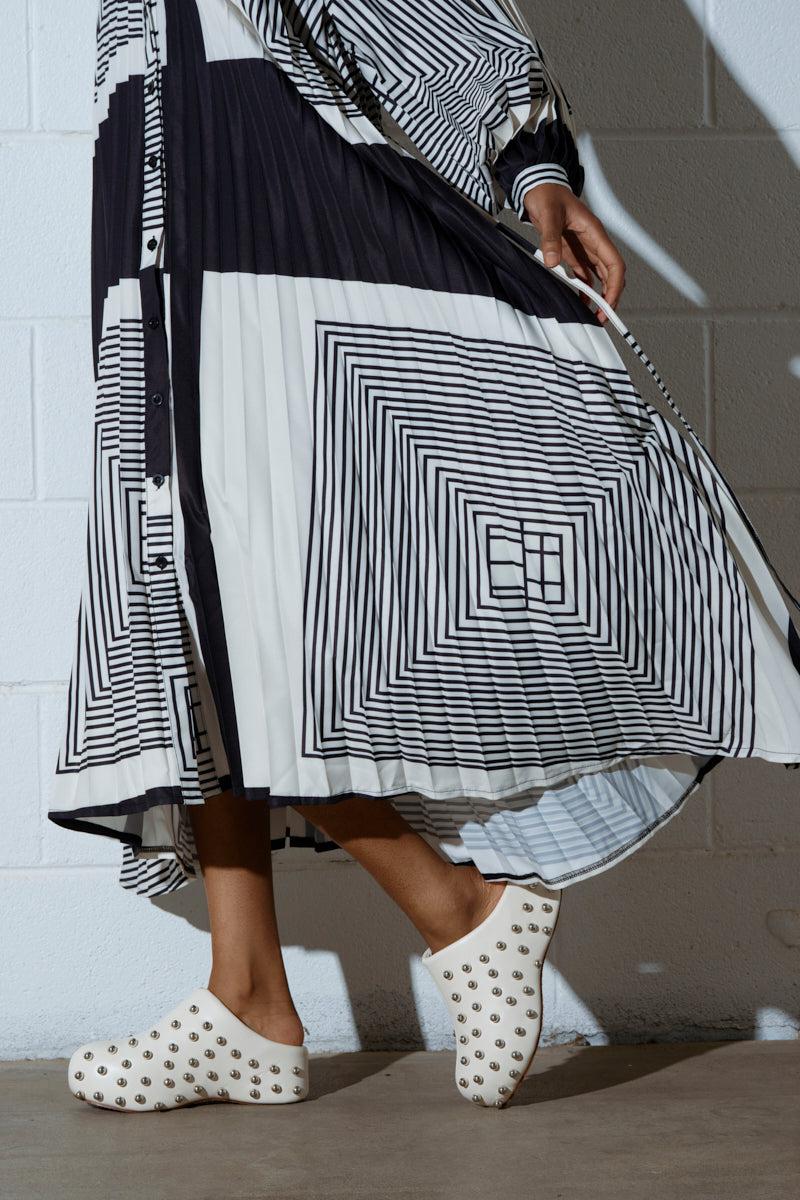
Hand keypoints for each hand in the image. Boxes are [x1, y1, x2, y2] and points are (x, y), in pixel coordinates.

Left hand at [521, 183, 625, 325]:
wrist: (538, 187)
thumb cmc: (547, 194)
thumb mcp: (549, 215)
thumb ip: (551, 239)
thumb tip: (552, 263)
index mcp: (595, 233)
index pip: (614, 264)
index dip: (615, 286)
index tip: (608, 304)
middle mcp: (594, 242)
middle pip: (611, 274)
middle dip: (609, 297)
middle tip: (601, 318)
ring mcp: (585, 248)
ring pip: (599, 276)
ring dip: (598, 295)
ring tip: (592, 315)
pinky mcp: (573, 252)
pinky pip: (584, 274)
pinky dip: (584, 289)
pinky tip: (579, 300)